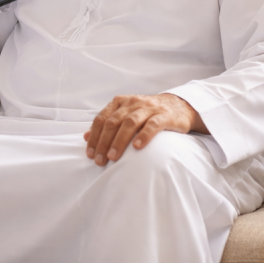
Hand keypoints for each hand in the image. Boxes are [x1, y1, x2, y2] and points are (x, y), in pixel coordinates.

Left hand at [84, 94, 207, 165]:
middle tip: (99, 160)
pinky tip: (137, 147)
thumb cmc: (147, 114)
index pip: (102, 119)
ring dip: (119, 141)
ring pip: (130, 123)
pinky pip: (152, 125)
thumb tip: (85, 137)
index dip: (94, 136)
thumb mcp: (125, 115)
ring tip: (113, 156)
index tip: (90, 154)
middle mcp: (132, 103)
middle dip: (104, 142)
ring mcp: (149, 108)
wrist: (178, 106)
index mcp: (120, 102)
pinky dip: (143, 135)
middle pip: (113, 122)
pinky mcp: (164, 116)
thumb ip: (107, 124)